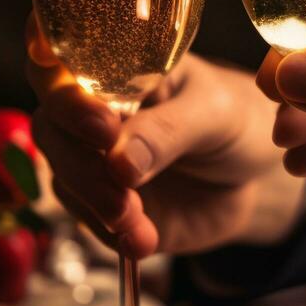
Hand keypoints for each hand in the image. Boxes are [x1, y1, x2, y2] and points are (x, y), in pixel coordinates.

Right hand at [26, 17, 305, 259]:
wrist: (252, 170)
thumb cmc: (232, 116)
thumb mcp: (213, 112)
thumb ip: (168, 130)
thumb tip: (119, 163)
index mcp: (113, 70)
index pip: (58, 64)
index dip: (57, 85)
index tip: (96, 120)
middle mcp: (91, 112)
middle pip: (52, 127)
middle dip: (78, 158)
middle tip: (121, 179)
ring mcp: (95, 161)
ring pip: (63, 178)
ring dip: (95, 202)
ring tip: (135, 218)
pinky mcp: (106, 206)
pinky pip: (90, 222)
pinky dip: (112, 234)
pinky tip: (142, 240)